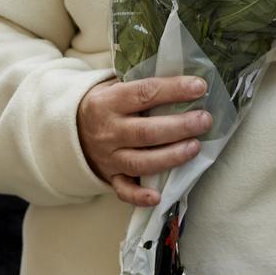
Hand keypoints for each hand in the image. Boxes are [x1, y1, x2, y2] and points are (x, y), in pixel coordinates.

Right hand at [77, 75, 211, 207]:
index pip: (144, 93)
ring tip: (195, 147)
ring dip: (170, 157)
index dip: (173, 90)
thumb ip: (142, 84)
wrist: (70, 130)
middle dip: (179, 126)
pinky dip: (140, 196)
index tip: (199, 87)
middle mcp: (108, 131)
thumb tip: (184, 78)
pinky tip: (158, 196)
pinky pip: (124, 190)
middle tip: (205, 120)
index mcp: (109, 102)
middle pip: (146, 131)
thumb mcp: (115, 86)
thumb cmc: (106, 104)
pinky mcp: (111, 177)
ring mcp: (109, 157)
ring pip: (140, 162)